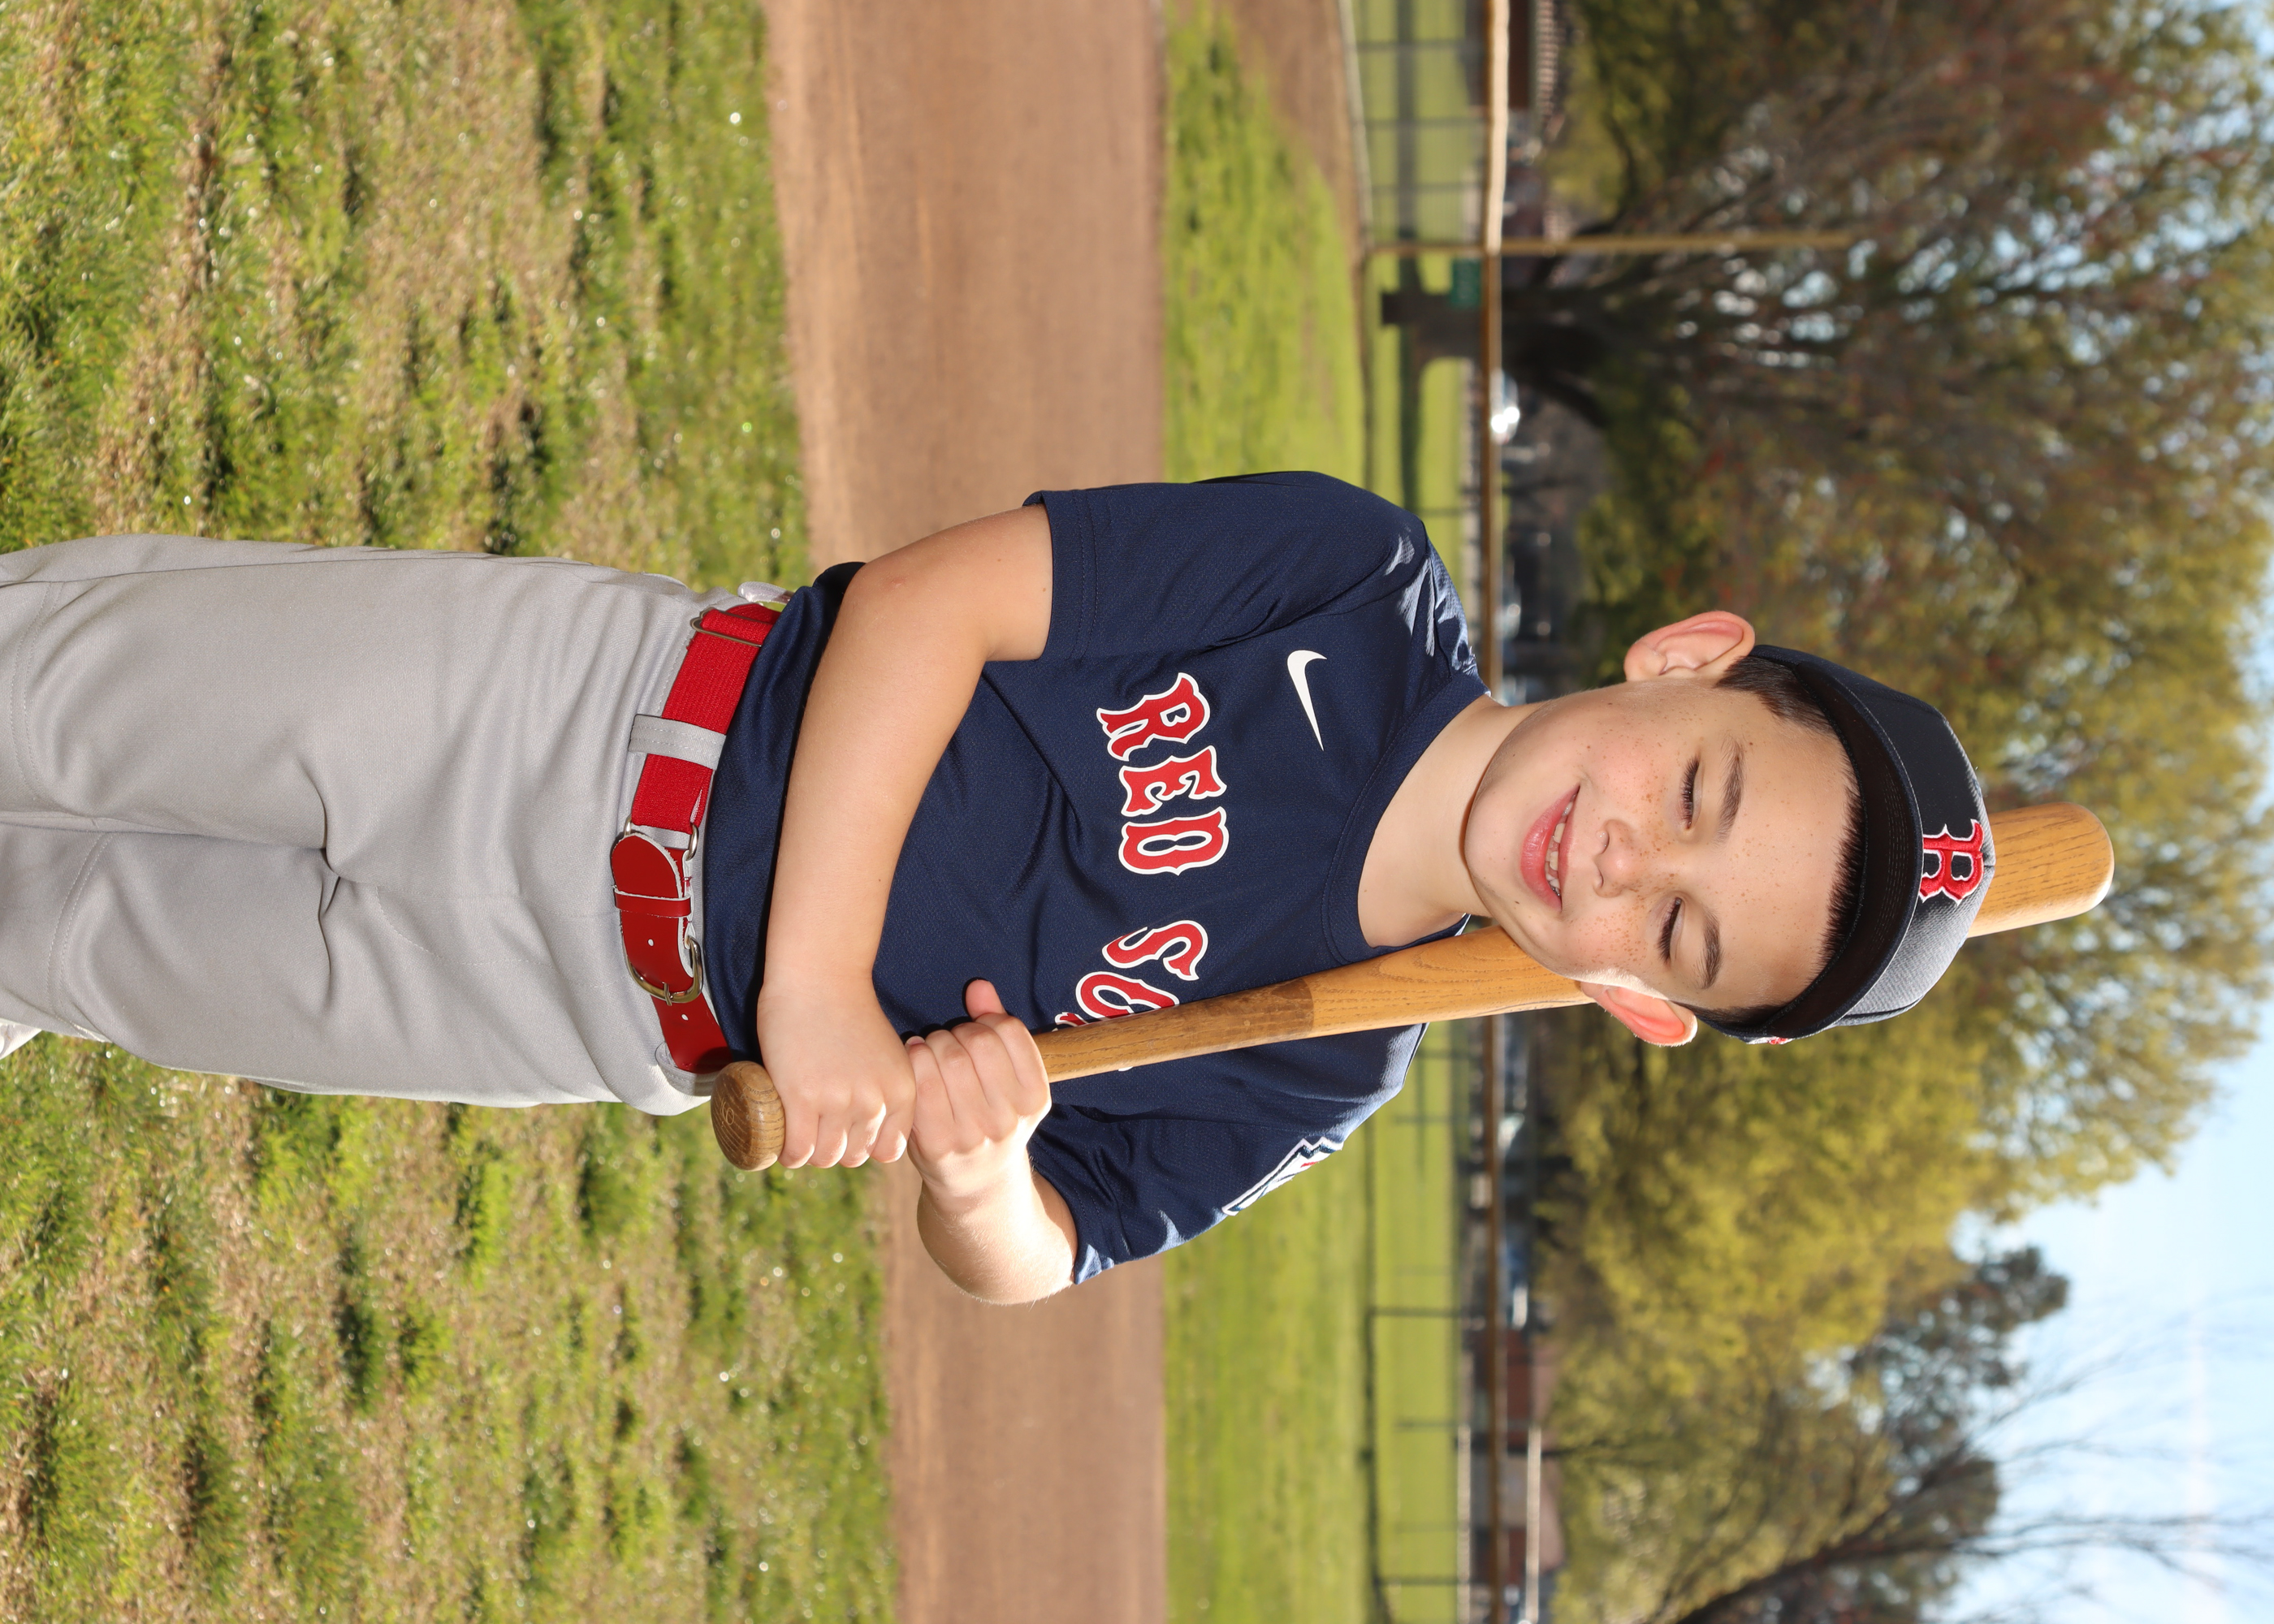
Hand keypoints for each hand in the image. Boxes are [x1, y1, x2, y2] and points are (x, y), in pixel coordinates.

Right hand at [752, 981, 916, 1167]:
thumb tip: (866, 1120)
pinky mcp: (801, 1098)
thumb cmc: (849, 1010)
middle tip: (815, 1132)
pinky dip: (787, 1153)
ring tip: (796, 1135)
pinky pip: (796, 1150)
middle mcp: (875, 1102)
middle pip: (854, 1156)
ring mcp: (838, 1102)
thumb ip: (883, 1086)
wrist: (820, 976)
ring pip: (824, 1157)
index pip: (888, 1150)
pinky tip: (779, 1141)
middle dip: (835, 1150)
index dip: (865, 1147)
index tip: (847, 1135)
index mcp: (901, 1092)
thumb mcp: (886, 1054)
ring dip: (809, 1153)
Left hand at [905, 980, 1051, 1207]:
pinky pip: (922, 1084)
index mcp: (1035, 1097)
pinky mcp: (937, 1144)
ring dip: (934, 1043)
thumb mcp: (1009, 1078)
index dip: (986, 1021)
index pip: (1009, 1030)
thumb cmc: (989, 1115)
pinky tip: (915, 1059)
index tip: (975, 1032)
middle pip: (977, 1041)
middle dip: (957, 1031)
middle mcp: (1009, 1119)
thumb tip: (978, 985)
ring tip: (931, 1050)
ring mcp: (973, 1134)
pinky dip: (914, 1061)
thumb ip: (997, 1027)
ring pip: (948, 1057)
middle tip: (948, 1041)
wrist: (975, 1183)